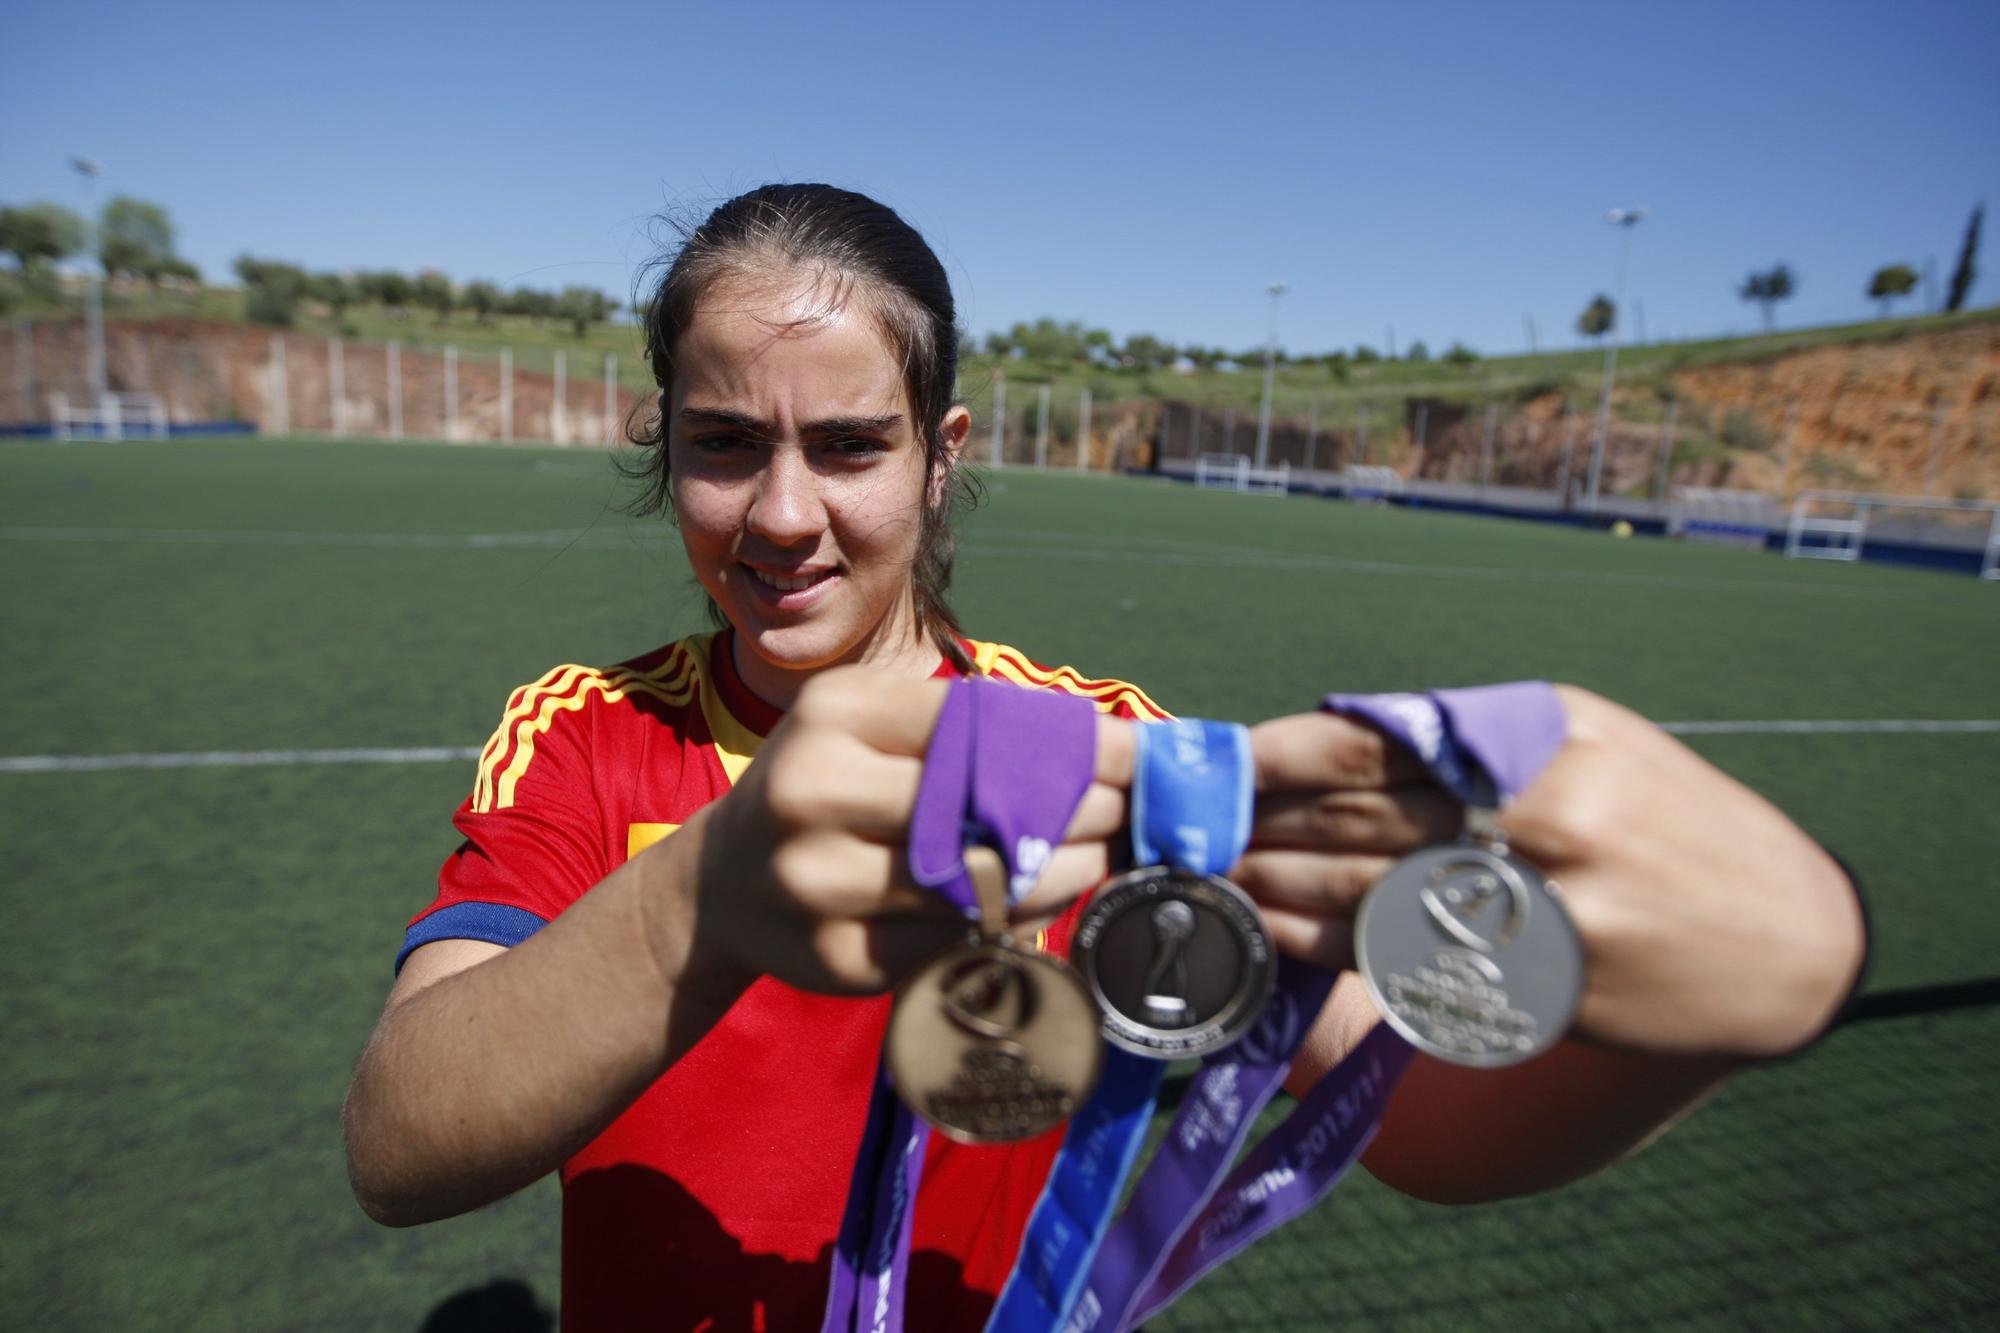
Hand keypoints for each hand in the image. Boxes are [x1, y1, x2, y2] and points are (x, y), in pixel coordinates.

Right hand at [659, 668, 1136, 996]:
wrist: (723, 886)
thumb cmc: (826, 787)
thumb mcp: (869, 727)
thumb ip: (964, 727)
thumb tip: (1103, 742)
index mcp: (834, 713)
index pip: (978, 720)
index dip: (1070, 741)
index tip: (1136, 752)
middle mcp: (813, 790)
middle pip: (982, 801)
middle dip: (1078, 807)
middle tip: (1129, 810)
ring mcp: (815, 881)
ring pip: (975, 881)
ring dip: (1060, 872)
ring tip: (1099, 857)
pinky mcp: (833, 959)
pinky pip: (950, 941)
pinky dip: (1012, 922)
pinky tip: (1043, 902)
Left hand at [1235, 686, 1863, 1058]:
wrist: (1782, 935)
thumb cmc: (1666, 819)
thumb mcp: (1584, 739)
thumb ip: (1467, 735)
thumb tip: (1336, 734)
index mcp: (1539, 738)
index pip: (1373, 744)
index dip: (1279, 759)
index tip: (1218, 767)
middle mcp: (1538, 814)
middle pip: (1357, 818)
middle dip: (1261, 823)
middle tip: (1188, 831)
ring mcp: (1541, 907)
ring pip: (1366, 890)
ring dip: (1275, 885)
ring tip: (1213, 880)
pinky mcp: (1539, 984)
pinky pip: (1406, 962)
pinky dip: (1327, 944)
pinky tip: (1276, 933)